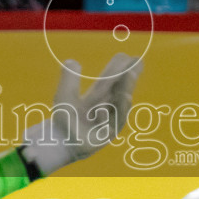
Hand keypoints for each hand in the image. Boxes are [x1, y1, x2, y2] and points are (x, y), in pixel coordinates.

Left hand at [19, 54, 142, 175]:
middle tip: (138, 62)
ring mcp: (111, 119)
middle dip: (129, 76)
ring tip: (131, 75)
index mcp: (99, 96)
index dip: (119, 68)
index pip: (111, 79)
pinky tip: (118, 100)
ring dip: (127, 88)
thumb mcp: (64, 95)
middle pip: (121, 88)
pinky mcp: (110, 133)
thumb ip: (68, 78)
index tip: (128, 56)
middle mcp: (108, 106)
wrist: (60, 141)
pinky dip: (117, 110)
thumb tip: (72, 61)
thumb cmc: (63, 119)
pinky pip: (115, 120)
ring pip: (121, 103)